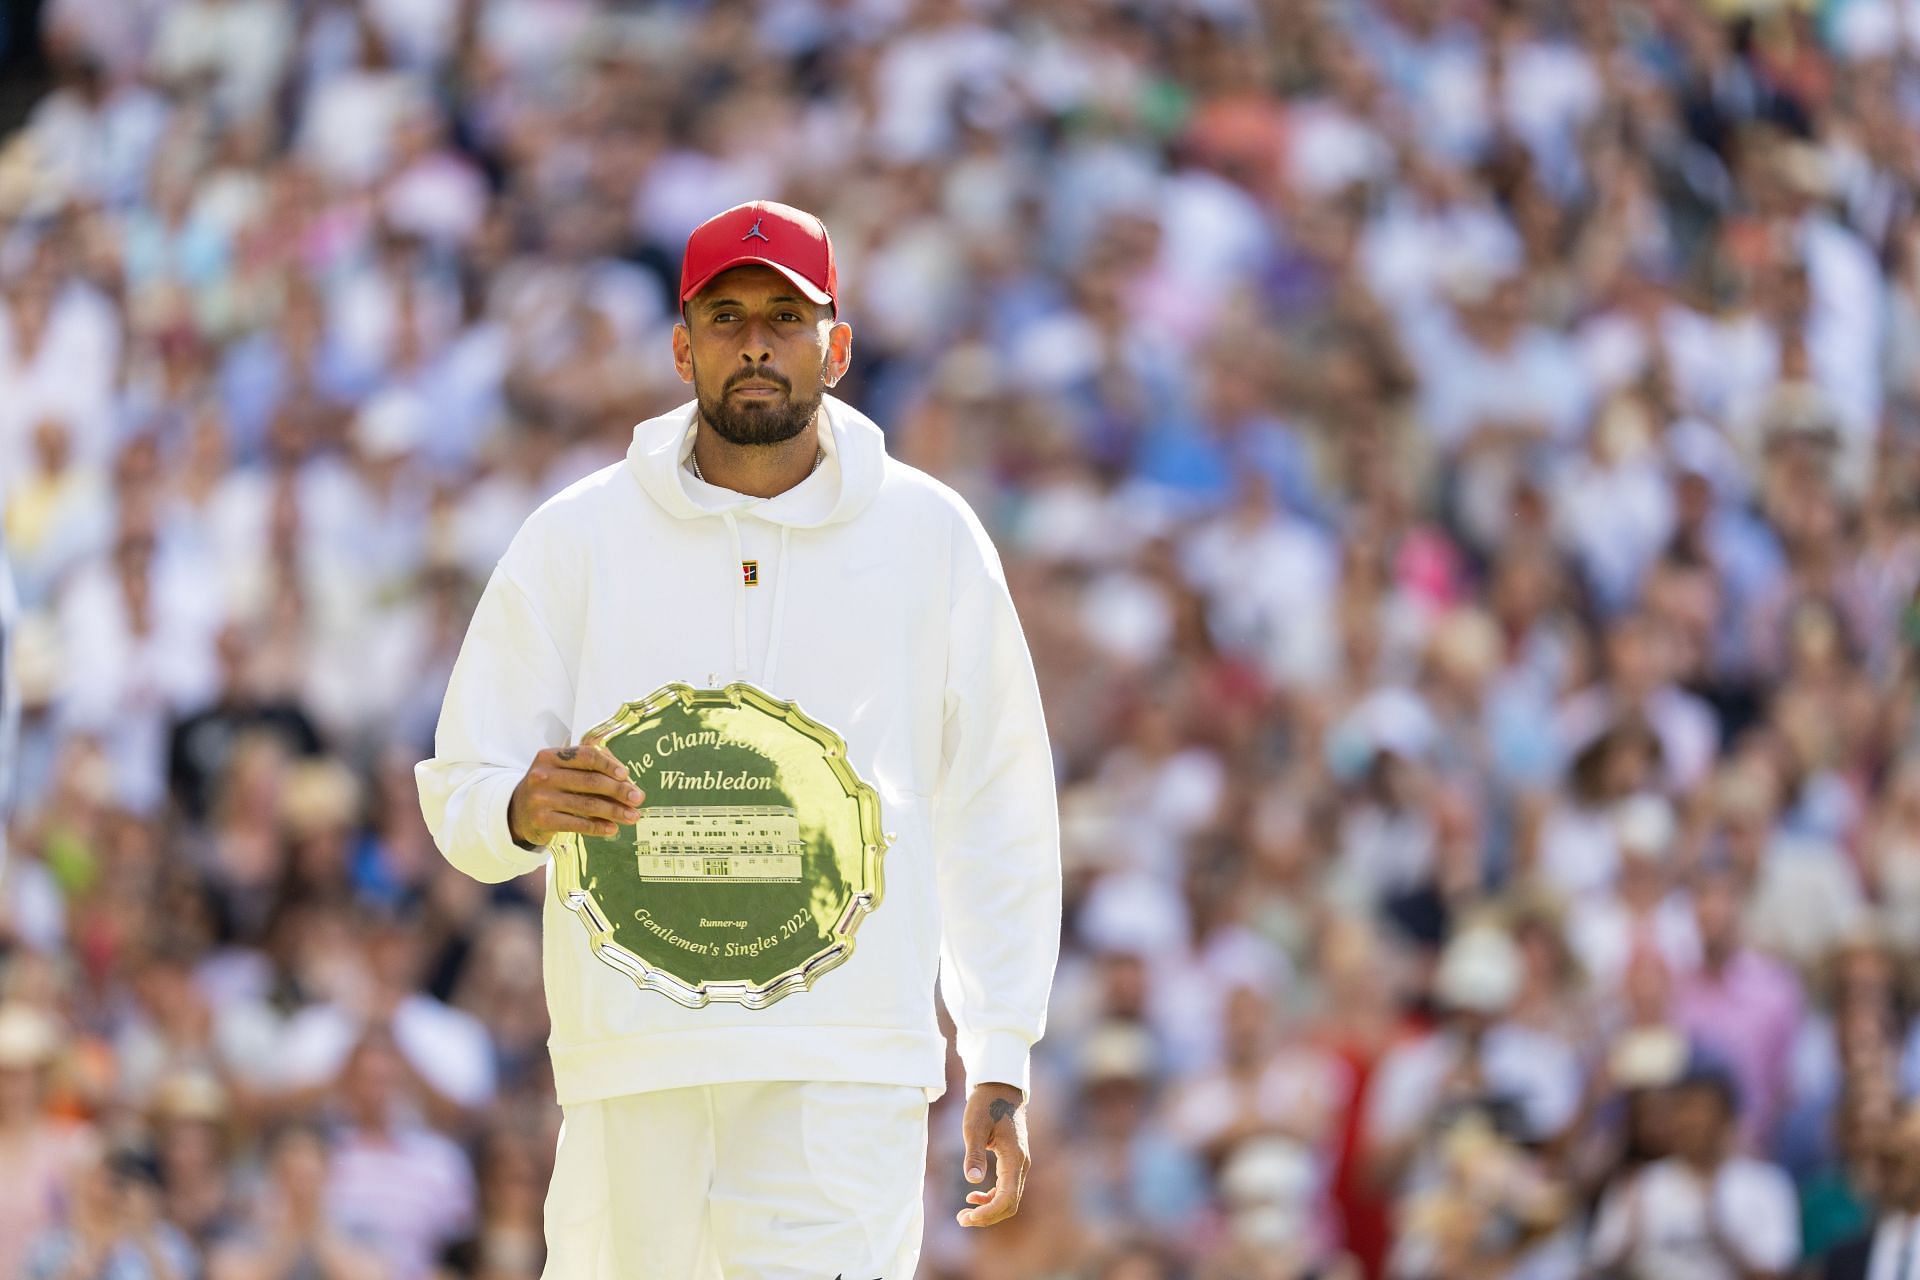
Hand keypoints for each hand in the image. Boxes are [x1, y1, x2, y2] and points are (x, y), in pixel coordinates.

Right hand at [508, 743, 643, 845]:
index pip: (586, 755)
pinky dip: (598, 827)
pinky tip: (613, 828)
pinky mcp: (542, 820)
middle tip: (638, 798)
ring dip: (615, 811)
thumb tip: (627, 781)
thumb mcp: (562, 770)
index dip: (609, 764)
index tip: (626, 775)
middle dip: (619, 791)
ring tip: (633, 816)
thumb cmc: (550, 787)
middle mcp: (543, 775)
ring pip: (587, 805)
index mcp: (550, 756)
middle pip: (591, 781)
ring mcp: (541, 799)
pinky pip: (577, 824)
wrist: (517, 812)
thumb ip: (590, 768)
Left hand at [957, 1082, 1029, 1227]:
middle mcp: (1021, 1164)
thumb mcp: (974, 1127)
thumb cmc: (986, 1105)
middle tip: (961, 1219)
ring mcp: (1019, 1164)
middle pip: (1010, 1204)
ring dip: (988, 1210)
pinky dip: (991, 1198)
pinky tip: (973, 1196)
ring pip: (1009, 1198)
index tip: (968, 1217)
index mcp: (1014, 1158)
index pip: (1007, 1198)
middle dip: (987, 1216)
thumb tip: (972, 1181)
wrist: (1000, 1089)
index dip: (989, 1213)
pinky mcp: (1013, 1162)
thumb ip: (974, 1154)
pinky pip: (1006, 1189)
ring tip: (964, 1214)